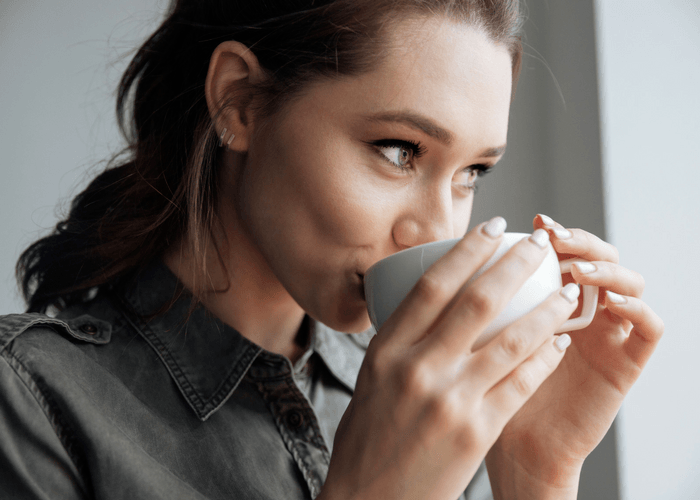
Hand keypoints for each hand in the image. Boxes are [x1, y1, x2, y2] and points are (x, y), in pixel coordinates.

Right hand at [320, 218, 578, 499]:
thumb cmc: (367, 443)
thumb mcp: (371, 383)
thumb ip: (399, 346)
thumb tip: (429, 311)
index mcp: (385, 352)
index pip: (432, 286)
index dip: (467, 250)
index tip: (493, 228)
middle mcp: (416, 369)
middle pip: (476, 301)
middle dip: (515, 264)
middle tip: (539, 245)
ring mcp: (449, 400)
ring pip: (510, 340)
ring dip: (546, 310)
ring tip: (568, 292)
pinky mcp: (476, 432)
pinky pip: (520, 384)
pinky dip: (544, 359)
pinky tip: (558, 343)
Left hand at [486, 215, 663, 498]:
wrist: (516, 453)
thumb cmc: (488, 396)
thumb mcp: (474, 344)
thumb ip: (469, 308)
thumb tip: (433, 261)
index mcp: (545, 301)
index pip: (557, 251)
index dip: (547, 233)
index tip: (520, 223)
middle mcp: (579, 311)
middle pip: (594, 256)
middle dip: (577, 239)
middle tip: (551, 236)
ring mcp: (606, 335)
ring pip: (628, 282)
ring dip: (606, 267)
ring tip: (577, 269)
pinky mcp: (625, 364)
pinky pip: (648, 329)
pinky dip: (637, 308)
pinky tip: (610, 302)